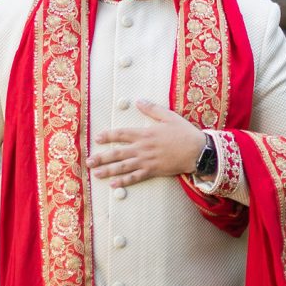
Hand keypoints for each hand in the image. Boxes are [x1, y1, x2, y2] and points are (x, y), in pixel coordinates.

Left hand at [89, 99, 203, 185]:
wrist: (197, 151)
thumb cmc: (183, 132)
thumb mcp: (169, 116)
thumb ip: (152, 109)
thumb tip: (138, 101)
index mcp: (145, 133)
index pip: (122, 134)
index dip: (108, 136)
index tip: (97, 138)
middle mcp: (143, 148)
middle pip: (118, 153)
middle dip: (102, 157)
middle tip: (88, 161)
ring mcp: (147, 161)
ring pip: (123, 166)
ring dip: (108, 170)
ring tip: (96, 173)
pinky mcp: (153, 171)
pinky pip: (135, 177)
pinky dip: (124, 181)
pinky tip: (114, 184)